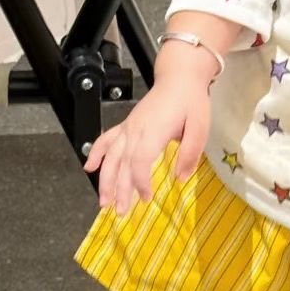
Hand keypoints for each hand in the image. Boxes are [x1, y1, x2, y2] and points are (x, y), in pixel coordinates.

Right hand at [84, 74, 211, 215]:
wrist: (179, 77)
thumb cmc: (191, 101)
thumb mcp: (200, 127)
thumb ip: (190, 153)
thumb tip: (180, 178)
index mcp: (154, 131)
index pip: (139, 162)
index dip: (140, 183)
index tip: (147, 198)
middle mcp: (136, 130)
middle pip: (122, 164)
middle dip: (119, 190)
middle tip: (120, 212)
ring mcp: (129, 127)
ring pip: (110, 156)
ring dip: (105, 179)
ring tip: (103, 202)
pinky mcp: (127, 125)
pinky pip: (106, 139)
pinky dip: (96, 153)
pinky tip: (89, 168)